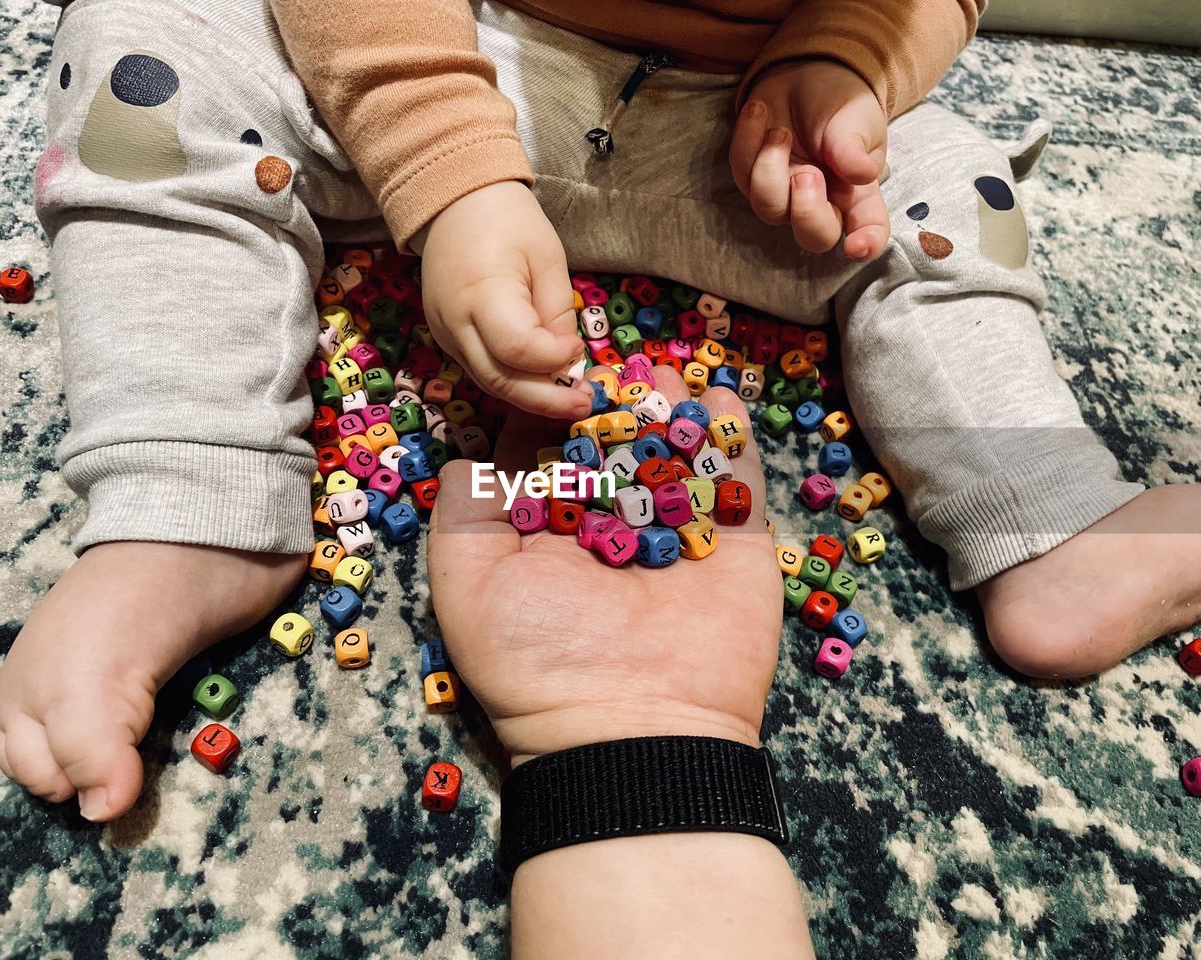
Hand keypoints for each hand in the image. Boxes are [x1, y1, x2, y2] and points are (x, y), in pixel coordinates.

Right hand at [420, 180, 591, 418]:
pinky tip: (545, 383)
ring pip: (491, 382)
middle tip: (585, 405)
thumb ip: (556, 312)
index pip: (517, 348)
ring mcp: (446, 336)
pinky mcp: (448, 340)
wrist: (454, 204)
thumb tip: (566, 362)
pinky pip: (484, 370)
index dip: (552, 357)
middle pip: (500, 380)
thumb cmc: (507, 221)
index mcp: (481, 293)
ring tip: (572, 400)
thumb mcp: (547, 257)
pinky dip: (515, 382)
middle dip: (546, 401)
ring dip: (533, 398)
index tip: (578, 347)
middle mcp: (455, 323)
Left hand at [427, 366, 782, 765]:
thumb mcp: (469, 586)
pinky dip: (728, 435)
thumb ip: (465, 516)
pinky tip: (715, 395)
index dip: (550, 416)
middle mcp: (613, 532)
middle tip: (615, 363)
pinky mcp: (735, 545)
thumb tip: (467, 459)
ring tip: (662, 372)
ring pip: (674, 455)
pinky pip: (735, 479)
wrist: (635, 728)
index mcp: (551, 537)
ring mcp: (677, 535)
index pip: (549, 460)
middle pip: (616, 450)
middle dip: (615, 405)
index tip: (551, 374)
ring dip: (670, 411)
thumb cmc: (540, 659)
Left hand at [730, 60, 888, 257]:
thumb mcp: (856, 118)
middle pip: (812, 237)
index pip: (868, 229)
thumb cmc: (841, 102)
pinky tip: (759, 112)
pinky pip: (741, 172)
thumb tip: (862, 174)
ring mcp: (785, 193)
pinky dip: (747, 140)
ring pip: (768, 209)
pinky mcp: (753, 176)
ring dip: (769, 167)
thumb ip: (854, 146)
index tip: (856, 247)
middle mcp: (822, 201)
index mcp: (858, 193)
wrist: (808, 73)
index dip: (866, 244)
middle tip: (807, 173)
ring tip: (779, 131)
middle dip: (805, 211)